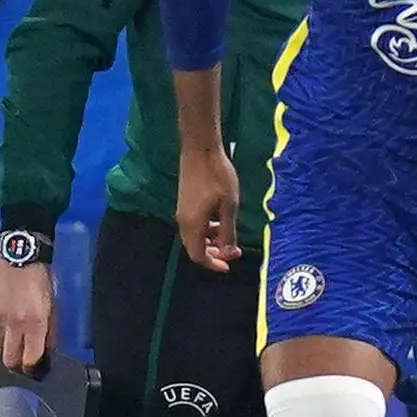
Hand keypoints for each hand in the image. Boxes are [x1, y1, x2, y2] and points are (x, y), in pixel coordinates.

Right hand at [0, 259, 54, 371]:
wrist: (19, 257)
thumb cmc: (41, 282)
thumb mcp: (53, 307)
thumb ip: (49, 332)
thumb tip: (45, 353)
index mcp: (35, 323)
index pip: (29, 358)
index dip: (31, 366)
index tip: (32, 366)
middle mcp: (13, 324)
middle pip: (9, 359)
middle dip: (15, 363)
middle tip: (20, 358)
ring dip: (3, 348)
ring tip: (10, 340)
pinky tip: (0, 329)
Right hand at [175, 148, 240, 272]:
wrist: (201, 150)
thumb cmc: (218, 176)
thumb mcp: (229, 206)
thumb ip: (228, 232)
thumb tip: (228, 253)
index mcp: (192, 224)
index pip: (198, 255)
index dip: (213, 264)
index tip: (229, 266)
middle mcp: (183, 221)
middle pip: (194, 248)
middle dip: (214, 253)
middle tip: (234, 252)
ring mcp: (182, 211)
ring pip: (195, 236)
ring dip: (212, 241)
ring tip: (230, 236)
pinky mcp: (184, 203)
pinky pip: (194, 225)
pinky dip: (207, 230)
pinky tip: (221, 221)